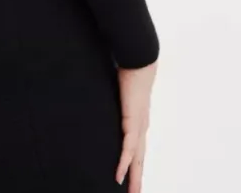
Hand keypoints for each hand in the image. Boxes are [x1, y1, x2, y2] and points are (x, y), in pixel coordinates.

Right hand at [115, 59, 157, 190]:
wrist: (139, 61)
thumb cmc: (129, 70)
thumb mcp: (118, 90)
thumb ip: (113, 98)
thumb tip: (99, 92)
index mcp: (138, 120)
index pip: (137, 147)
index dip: (134, 163)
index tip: (131, 177)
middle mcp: (141, 126)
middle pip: (140, 159)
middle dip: (137, 178)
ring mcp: (139, 125)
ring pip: (137, 158)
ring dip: (134, 177)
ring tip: (132, 192)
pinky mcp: (133, 121)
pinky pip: (128, 148)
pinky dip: (124, 163)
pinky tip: (120, 175)